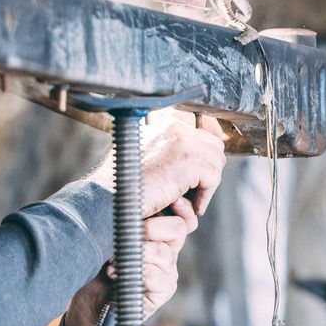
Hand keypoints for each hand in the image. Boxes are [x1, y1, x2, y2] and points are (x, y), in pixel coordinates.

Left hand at [61, 198, 198, 325]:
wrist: (85, 303)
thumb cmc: (91, 265)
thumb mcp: (104, 236)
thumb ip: (121, 219)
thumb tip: (124, 197)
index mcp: (156, 232)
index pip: (179, 214)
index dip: (175, 206)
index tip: (155, 200)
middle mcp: (166, 249)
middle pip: (177, 229)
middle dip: (148, 228)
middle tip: (124, 236)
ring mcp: (167, 271)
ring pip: (164, 252)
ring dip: (135, 254)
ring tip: (113, 260)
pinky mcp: (163, 290)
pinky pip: (159, 276)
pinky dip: (136, 274)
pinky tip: (115, 274)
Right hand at [90, 117, 226, 217]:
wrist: (108, 197)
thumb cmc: (120, 183)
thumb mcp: (139, 156)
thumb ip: (162, 147)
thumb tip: (185, 152)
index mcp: (161, 120)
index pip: (200, 118)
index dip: (208, 136)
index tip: (207, 158)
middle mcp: (173, 124)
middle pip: (213, 140)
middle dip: (210, 165)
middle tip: (199, 187)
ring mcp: (182, 141)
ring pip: (216, 160)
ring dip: (208, 182)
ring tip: (194, 199)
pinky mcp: (188, 161)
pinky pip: (213, 177)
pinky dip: (205, 195)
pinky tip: (193, 206)